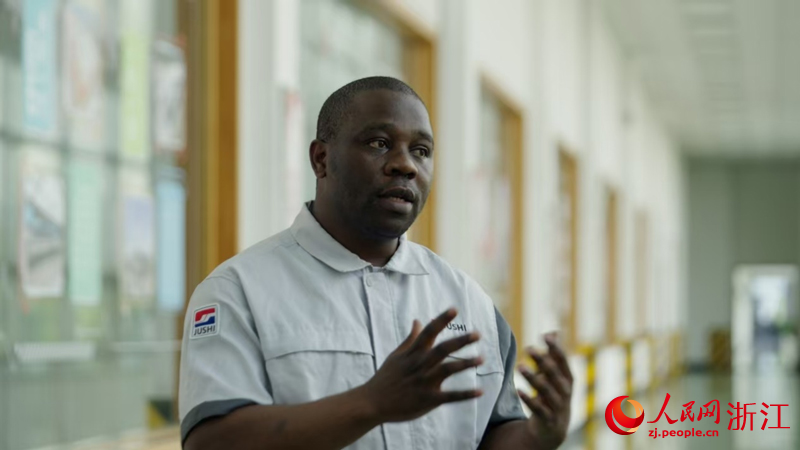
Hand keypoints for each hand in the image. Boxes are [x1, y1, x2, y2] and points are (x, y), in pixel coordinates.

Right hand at [358, 308, 483, 422]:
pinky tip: (480, 391)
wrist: (372, 402)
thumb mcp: (396, 355)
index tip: (454, 309)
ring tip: (482, 358)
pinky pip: (449, 397)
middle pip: (442, 349)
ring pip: (447, 370)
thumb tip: (417, 321)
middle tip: (478, 334)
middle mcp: (420, 365)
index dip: (442, 320)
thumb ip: (410, 339)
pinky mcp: (427, 400)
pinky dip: (465, 394)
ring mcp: (424, 382)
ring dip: (465, 364)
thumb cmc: (385, 378)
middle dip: (460, 341)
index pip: (429, 332)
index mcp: (413, 354)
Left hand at [516, 332, 572, 448]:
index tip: (545, 336)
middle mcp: (565, 391)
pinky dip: (528, 400)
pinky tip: (518, 390)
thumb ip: (553, 355)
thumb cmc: (553, 394)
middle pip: (553, 374)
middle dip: (542, 361)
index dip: (555, 348)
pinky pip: (538, 409)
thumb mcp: (555, 376)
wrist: (554, 428)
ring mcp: (558, 406)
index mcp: (567, 378)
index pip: (563, 361)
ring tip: (519, 366)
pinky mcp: (547, 418)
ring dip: (533, 378)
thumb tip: (552, 332)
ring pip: (545, 390)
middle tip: (528, 348)